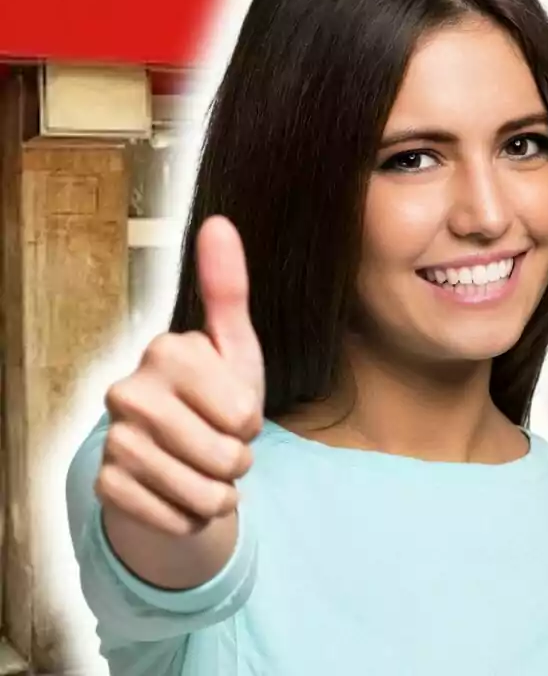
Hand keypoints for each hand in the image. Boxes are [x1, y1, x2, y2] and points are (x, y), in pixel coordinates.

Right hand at [97, 216, 264, 536]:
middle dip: (239, 463)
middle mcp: (129, 390)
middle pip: (226, 456)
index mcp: (167, 351)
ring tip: (208, 475)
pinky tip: (180, 497)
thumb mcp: (234, 347)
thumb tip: (219, 222)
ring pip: (201, 492)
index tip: (235, 413)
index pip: (244, 413)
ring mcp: (112, 438)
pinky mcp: (104, 484)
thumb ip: (228, 288)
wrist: (174, 460)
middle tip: (223, 448)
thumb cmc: (213, 399)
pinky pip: (172, 517)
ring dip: (218, 495)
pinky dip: (190, 517)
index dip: (252, 424)